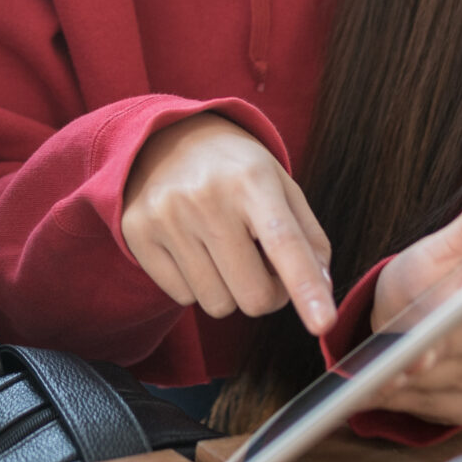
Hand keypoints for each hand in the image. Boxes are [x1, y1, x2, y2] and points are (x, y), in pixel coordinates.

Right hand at [120, 114, 335, 333]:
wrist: (164, 137)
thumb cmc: (233, 170)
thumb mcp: (280, 185)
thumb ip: (308, 237)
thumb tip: (320, 291)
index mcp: (252, 179)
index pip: (283, 242)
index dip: (305, 287)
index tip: (324, 324)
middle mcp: (206, 197)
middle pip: (252, 295)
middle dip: (267, 294)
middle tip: (261, 265)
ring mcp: (167, 217)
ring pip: (217, 304)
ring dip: (229, 290)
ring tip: (223, 251)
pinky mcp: (137, 234)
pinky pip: (181, 298)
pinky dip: (195, 284)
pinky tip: (192, 249)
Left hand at [370, 159, 461, 427]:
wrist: (407, 326)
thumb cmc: (430, 279)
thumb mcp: (446, 245)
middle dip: (427, 337)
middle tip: (396, 339)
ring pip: (450, 373)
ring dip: (412, 371)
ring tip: (385, 359)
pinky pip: (444, 405)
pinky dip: (412, 395)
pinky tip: (394, 382)